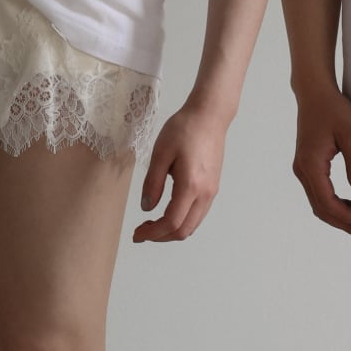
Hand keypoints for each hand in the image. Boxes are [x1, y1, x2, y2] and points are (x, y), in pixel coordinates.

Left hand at [131, 101, 227, 242]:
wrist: (210, 114)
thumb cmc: (185, 128)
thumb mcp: (161, 153)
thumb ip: (152, 183)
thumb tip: (147, 208)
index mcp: (190, 185)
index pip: (171, 222)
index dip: (152, 233)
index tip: (137, 234)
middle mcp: (205, 193)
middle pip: (184, 230)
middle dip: (161, 236)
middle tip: (142, 230)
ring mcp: (212, 190)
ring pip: (193, 224)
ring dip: (173, 230)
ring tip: (153, 222)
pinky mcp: (213, 185)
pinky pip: (199, 214)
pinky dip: (183, 220)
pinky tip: (170, 210)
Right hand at [291, 84, 350, 239]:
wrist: (315, 91)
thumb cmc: (333, 107)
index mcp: (311, 164)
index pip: (327, 203)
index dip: (346, 219)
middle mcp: (302, 169)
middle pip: (320, 208)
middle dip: (342, 223)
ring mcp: (302, 167)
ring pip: (317, 202)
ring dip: (337, 215)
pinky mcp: (306, 164)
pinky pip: (317, 192)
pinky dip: (331, 203)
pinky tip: (348, 204)